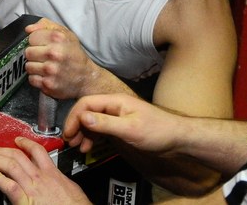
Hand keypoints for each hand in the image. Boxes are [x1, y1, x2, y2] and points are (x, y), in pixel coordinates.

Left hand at [0, 137, 91, 204]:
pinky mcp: (25, 200)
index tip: (17, 140)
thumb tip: (59, 185)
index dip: (25, 143)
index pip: (37, 152)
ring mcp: (32, 187)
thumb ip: (61, 183)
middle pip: (19, 156)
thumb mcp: (72, 190)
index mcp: (53, 174)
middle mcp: (41, 178)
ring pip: (11, 165)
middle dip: (3, 150)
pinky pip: (8, 185)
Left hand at [24, 19, 98, 99]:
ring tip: (45, 66)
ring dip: (34, 67)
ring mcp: (51, 70)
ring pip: (28, 66)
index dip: (35, 41)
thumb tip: (28, 29)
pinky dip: (37, 78)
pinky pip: (31, 79)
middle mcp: (54, 53)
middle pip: (28, 52)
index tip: (42, 45)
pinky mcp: (48, 84)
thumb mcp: (65, 33)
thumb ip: (45, 25)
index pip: (31, 37)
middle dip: (34, 54)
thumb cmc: (74, 54)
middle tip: (43, 57)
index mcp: (57, 38)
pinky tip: (46, 76)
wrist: (87, 78)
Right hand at [62, 94, 181, 155]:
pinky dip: (92, 137)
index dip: (74, 117)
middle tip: (70, 141)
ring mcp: (116, 116)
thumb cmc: (158, 131)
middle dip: (76, 126)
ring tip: (79, 146)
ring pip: (92, 121)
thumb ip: (105, 123)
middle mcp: (113, 106)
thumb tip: (83, 117)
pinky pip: (100, 129)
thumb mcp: (130, 128)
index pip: (86, 103)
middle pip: (86, 112)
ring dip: (83, 133)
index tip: (68, 133)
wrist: (178, 139)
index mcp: (115, 101)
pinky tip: (89, 146)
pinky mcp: (120, 126)